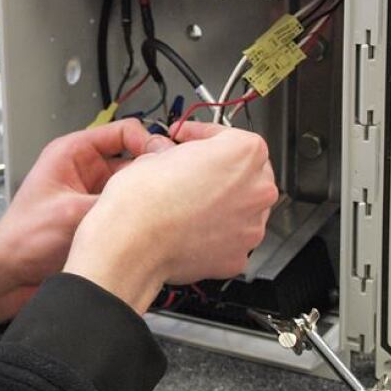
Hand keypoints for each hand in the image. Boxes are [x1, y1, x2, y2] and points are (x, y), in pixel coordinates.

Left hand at [0, 119, 161, 326]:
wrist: (10, 277)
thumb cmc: (23, 239)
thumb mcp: (71, 213)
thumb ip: (113, 199)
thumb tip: (153, 189)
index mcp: (72, 153)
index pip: (123, 132)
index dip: (147, 142)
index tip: (165, 162)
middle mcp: (86, 170)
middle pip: (134, 160)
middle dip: (152, 174)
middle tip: (172, 190)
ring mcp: (93, 195)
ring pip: (134, 187)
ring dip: (147, 198)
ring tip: (163, 210)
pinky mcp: (98, 218)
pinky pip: (128, 210)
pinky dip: (141, 217)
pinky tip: (152, 227)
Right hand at [63, 123, 277, 314]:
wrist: (134, 242)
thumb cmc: (144, 199)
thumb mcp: (158, 153)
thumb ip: (183, 153)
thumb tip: (180, 159)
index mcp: (243, 153)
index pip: (229, 135)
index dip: (202, 135)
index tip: (187, 139)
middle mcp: (256, 188)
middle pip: (246, 172)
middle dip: (220, 170)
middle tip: (191, 171)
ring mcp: (251, 225)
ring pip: (242, 207)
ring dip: (220, 202)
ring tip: (188, 203)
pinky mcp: (238, 255)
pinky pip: (231, 237)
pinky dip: (215, 232)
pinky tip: (190, 227)